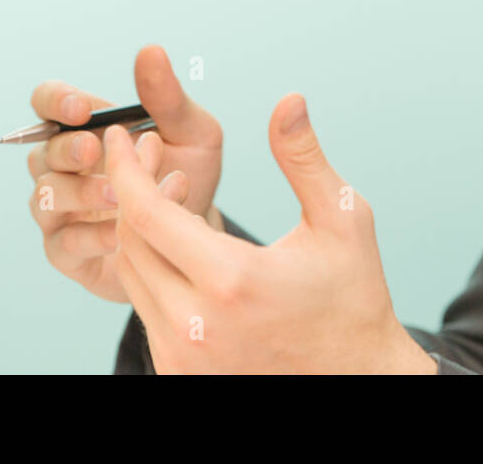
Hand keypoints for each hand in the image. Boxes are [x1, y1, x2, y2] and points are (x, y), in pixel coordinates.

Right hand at [25, 46, 224, 302]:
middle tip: (96, 151)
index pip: (47, 102)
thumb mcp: (192, 133)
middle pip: (41, 152)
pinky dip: (91, 237)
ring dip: (81, 193)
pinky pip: (61, 243)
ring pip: (45, 197)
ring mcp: (63, 210)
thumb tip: (151, 51)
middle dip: (67, 149)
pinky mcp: (69, 252)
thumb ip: (168, 98)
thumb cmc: (190, 174)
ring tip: (122, 196)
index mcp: (86, 127)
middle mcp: (65, 167)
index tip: (82, 109)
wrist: (200, 236)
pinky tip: (121, 233)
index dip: (56, 102)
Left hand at [104, 93, 436, 372]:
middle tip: (149, 155)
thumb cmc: (355, 300)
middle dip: (131, 191)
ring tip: (169, 194)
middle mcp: (196, 326)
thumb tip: (288, 102)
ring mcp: (184, 357)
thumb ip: (304, 159)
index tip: (124, 135)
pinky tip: (179, 244)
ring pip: (132, 277)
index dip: (126, 168)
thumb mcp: (342, 220)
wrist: (358, 380)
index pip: (145, 215)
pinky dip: (153, 270)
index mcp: (232, 282)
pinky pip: (146, 309)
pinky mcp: (180, 375)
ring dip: (141, 231)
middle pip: (129, 242)